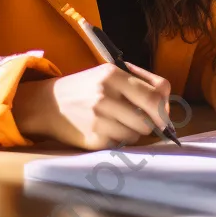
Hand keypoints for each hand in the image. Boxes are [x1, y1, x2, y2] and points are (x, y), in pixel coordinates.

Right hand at [13, 62, 173, 150]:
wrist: (48, 104)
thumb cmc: (85, 88)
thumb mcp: (107, 73)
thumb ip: (138, 83)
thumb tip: (167, 104)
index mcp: (113, 74)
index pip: (155, 95)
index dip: (165, 108)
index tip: (164, 114)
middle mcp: (106, 95)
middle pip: (149, 119)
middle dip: (152, 123)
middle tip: (146, 122)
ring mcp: (99, 119)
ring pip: (137, 134)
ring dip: (134, 131)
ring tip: (118, 122)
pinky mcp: (94, 139)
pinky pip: (121, 143)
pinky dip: (118, 139)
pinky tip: (105, 129)